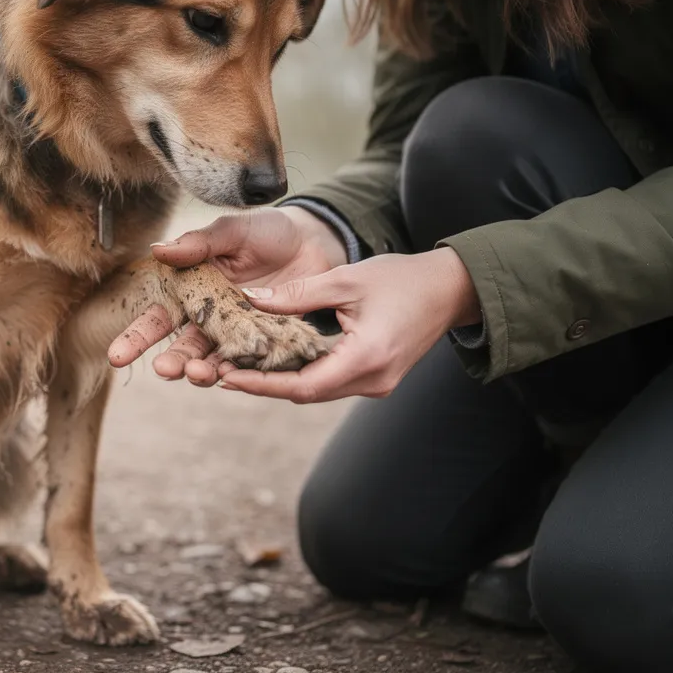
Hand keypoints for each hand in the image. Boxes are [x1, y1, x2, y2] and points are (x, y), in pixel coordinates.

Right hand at [108, 206, 347, 383]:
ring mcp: (237, 333)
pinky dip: (240, 370)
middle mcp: (209, 317)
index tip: (117, 356)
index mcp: (192, 290)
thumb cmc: (266, 231)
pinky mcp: (265, 342)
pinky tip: (233, 375)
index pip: (158, 317)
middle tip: (165, 370)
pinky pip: (250, 361)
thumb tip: (157, 250)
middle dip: (172, 361)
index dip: (136, 337)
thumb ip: (199, 244)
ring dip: (202, 370)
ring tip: (200, 374)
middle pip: (183, 346)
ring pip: (213, 359)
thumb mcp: (232, 231)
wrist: (315, 242)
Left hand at [217, 247, 480, 402]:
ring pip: (317, 391)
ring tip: (240, 368)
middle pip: (306, 393)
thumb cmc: (402, 278)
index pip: (303, 386)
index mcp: (366, 357)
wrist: (450, 290)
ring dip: (280, 382)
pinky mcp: (376, 379)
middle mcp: (372, 380)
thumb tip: (249, 299)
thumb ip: (297, 294)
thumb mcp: (346, 279)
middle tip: (222, 370)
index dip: (262, 385)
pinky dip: (301, 375)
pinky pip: (331, 383)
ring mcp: (377, 385)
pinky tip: (274, 363)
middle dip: (263, 385)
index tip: (227, 376)